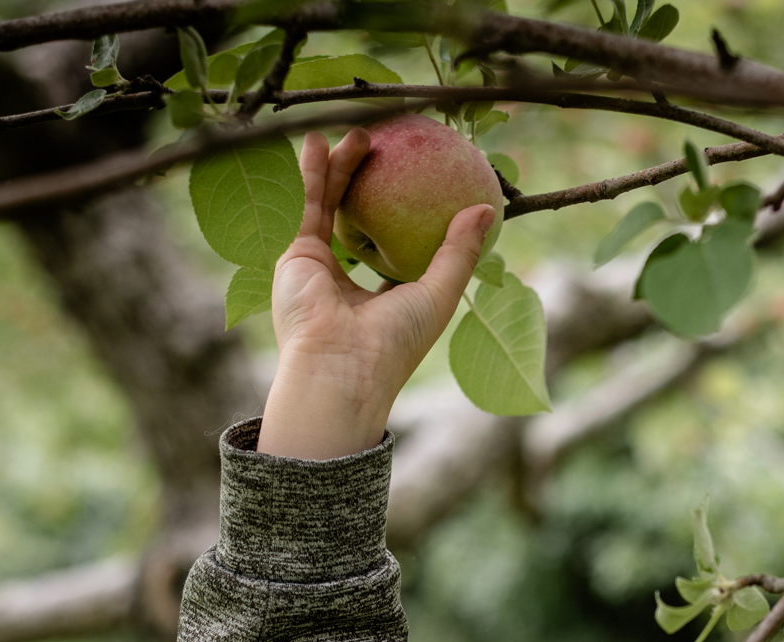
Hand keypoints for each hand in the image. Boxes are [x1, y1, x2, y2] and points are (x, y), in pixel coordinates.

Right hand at [258, 127, 494, 459]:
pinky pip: (306, 205)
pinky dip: (311, 173)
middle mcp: (347, 280)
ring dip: (342, 166)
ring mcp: (318, 267)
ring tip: (361, 130)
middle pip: (362, 216)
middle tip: (393, 145)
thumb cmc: (394, 341)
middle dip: (374, 179)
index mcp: (382, 295)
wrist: (339, 368)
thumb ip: (460, 252)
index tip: (427, 177)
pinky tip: (319, 141)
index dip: (411, 211)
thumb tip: (488, 208)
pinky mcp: (294, 255)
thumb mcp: (439, 294)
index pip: (397, 244)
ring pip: (331, 205)